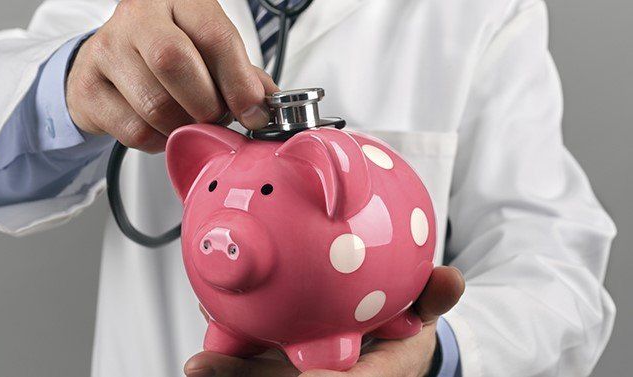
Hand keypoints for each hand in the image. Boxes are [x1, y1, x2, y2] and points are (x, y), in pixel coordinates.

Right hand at [67, 0, 278, 152]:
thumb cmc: (163, 55)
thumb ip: (240, 74)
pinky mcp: (88, 89)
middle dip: (206, 104)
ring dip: (183, 127)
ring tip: (189, 122)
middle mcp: (137, 17)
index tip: (254, 112)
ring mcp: (106, 50)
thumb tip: (267, 104)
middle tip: (216, 118)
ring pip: (154, 104)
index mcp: (177, 1)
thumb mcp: (206, 52)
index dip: (239, 82)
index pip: (214, 35)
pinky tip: (163, 130)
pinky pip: (135, 131)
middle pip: (174, 62)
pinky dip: (159, 141)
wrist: (105, 65)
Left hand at [184, 266, 464, 376]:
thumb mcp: (424, 314)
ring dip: (231, 371)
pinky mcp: (287, 369)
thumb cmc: (405, 329)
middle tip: (204, 365)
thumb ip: (434, 297)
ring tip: (197, 363)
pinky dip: (234, 354)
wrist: (392, 344)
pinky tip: (209, 339)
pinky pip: (258, 363)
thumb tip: (453, 278)